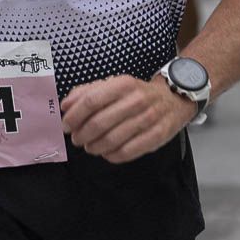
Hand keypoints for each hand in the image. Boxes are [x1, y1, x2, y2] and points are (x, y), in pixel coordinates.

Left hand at [60, 74, 195, 163]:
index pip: (91, 101)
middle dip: (82, 134)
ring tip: (90, 146)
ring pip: (113, 140)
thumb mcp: (113, 85)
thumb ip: (86, 92)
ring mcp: (149, 118)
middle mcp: (137, 100)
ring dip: (95, 147)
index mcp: (123, 84)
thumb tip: (65, 106)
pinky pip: (128, 152)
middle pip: (99, 122)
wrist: (173, 98)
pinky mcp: (158, 136)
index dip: (74, 116)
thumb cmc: (136, 93)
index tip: (66, 125)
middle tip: (77, 139)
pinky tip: (106, 153)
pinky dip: (112, 156)